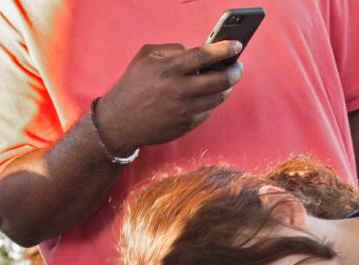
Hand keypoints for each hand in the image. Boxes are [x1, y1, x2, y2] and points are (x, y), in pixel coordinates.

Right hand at [95, 41, 243, 152]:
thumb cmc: (133, 85)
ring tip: (227, 81)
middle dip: (234, 71)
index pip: (204, 55)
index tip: (237, 45)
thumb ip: (171, 50)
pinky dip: (211, 103)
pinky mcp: (186, 126)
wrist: (120, 122)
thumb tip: (196, 52)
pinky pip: (207, 112)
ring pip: (217, 98)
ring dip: (226, 88)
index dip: (224, 50)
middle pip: (219, 80)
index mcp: (168, 69)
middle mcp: (179, 90)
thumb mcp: (146, 57)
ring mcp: (184, 110)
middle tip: (238, 66)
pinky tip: (210, 96)